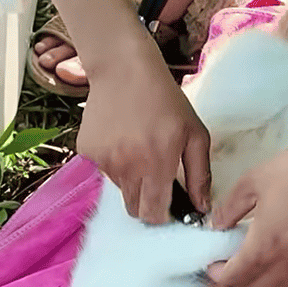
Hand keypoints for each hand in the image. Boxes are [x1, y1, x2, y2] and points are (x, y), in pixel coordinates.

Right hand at [77, 44, 210, 223]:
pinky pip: (103, 170)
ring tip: (139, 149)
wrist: (124, 69)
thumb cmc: (166, 100)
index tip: (168, 208)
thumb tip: (201, 209)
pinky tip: (122, 138)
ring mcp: (103, 160)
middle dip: (146, 203)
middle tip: (155, 181)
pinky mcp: (86, 151)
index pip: (153, 214)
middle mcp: (127, 166)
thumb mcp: (195, 133)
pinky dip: (114, 162)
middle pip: (133, 209)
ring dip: (131, 179)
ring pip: (119, 188)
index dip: (162, 217)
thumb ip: (200, 174)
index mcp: (157, 164)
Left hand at [207, 131, 287, 286]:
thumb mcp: (252, 181)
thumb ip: (229, 208)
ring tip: (242, 276)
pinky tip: (271, 263)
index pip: (236, 276)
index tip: (209, 267)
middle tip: (218, 282)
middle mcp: (287, 258)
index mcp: (267, 242)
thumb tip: (216, 225)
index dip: (217, 277)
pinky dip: (277, 277)